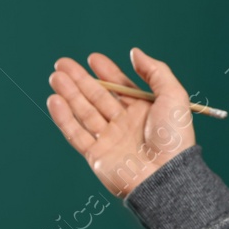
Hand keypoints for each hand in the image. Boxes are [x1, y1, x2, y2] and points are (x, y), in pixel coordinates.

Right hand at [47, 48, 195, 196]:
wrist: (165, 176)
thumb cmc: (173, 137)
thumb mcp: (173, 96)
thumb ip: (155, 71)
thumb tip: (134, 52)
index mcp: (144, 110)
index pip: (121, 87)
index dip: (107, 72)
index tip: (92, 58)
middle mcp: (125, 124)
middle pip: (98, 97)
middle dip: (80, 80)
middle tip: (62, 63)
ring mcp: (110, 139)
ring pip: (84, 112)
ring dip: (69, 94)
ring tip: (55, 76)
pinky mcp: (96, 155)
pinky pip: (76, 134)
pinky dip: (64, 118)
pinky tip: (55, 100)